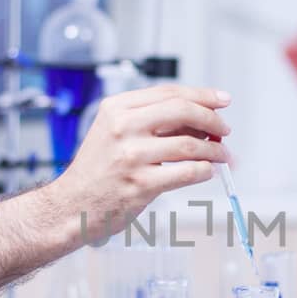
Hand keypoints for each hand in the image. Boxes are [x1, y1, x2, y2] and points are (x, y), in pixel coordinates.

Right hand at [56, 85, 231, 234]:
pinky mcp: (141, 184)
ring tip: (223, 156)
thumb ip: (151, 122)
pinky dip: (205, 170)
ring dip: (215, 150)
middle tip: (225, 131)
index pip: (169, 93)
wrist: (71, 205)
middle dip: (213, 120)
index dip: (202, 95)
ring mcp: (132, 156)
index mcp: (117, 108)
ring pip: (190, 144)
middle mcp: (123, 127)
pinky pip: (188, 172)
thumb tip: (200, 119)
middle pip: (183, 111)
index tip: (222, 100)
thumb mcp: (114, 133)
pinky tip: (207, 172)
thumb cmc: (97, 171)